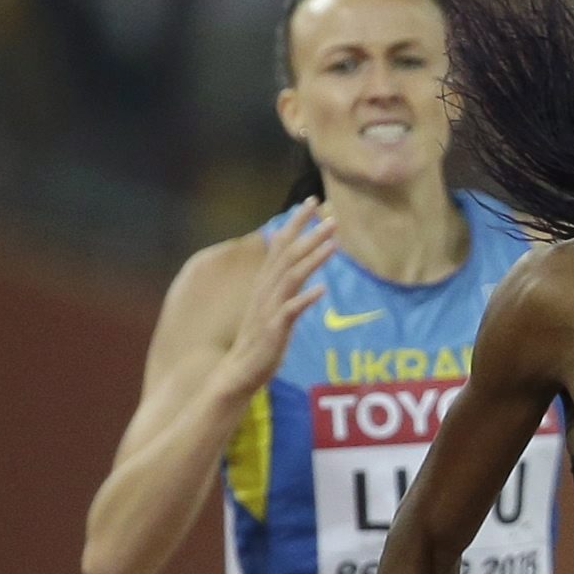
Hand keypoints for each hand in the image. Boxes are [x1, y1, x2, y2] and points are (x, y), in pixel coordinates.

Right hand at [225, 202, 341, 397]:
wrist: (240, 370)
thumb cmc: (259, 338)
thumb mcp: (269, 304)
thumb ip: (279, 279)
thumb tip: (287, 258)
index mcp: (266, 282)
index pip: (281, 244)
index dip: (296, 223)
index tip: (313, 203)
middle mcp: (266, 290)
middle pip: (288, 255)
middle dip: (310, 234)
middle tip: (332, 217)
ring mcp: (269, 309)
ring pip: (292, 277)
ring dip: (312, 258)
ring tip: (333, 243)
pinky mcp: (274, 329)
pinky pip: (290, 311)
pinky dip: (305, 298)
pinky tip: (321, 289)